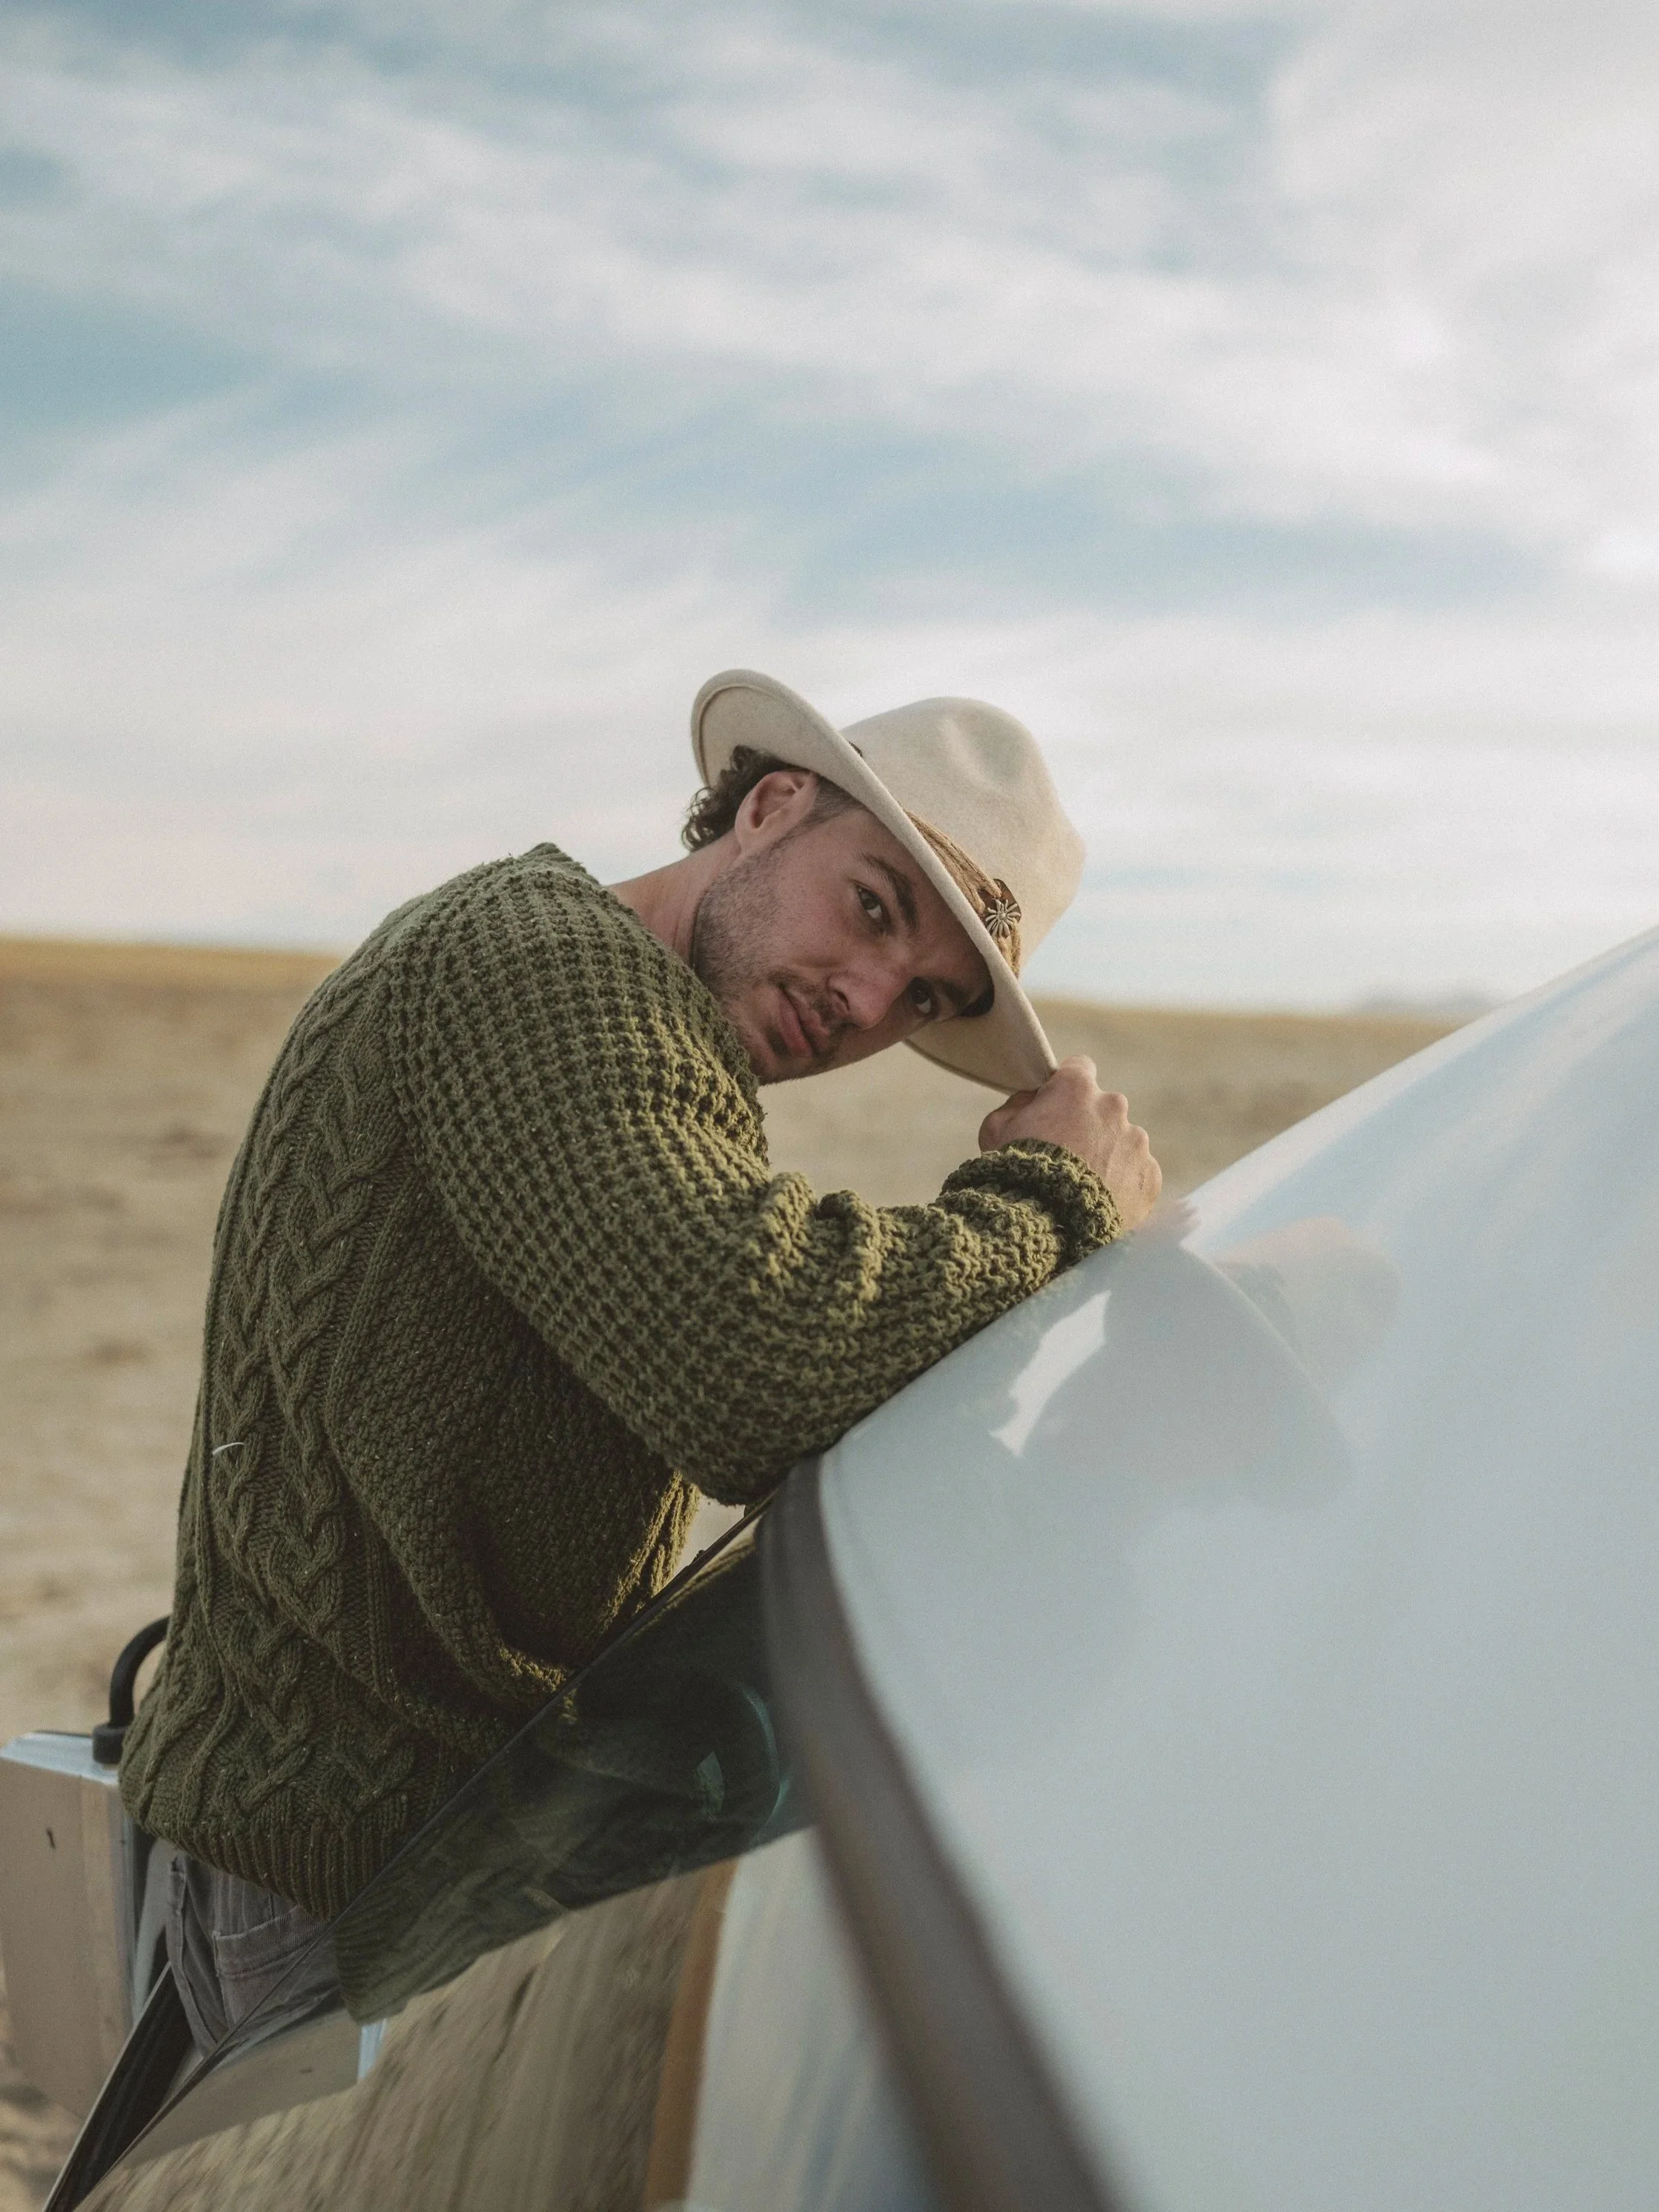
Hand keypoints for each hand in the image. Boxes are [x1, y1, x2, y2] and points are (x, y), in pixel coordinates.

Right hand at [979, 1055, 1161, 1231]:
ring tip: (1083, 1187)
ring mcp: (1136, 1141)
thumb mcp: (996, 1128)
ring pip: (1123, 1143)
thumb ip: (1017, 1105)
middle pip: (1104, 1110)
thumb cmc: (1017, 1170)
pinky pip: (1137, 1174)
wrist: (1046, 1221)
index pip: (1079, 1068)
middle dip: (1089, 1127)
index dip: (1066, 1089)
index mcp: (1077, 1088)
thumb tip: (1032, 1100)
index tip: (1057, 1107)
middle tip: (1067, 1157)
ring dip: (1107, 1157)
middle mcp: (1113, 1106)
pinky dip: (1123, 1185)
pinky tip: (1099, 1202)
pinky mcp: (1149, 1175)